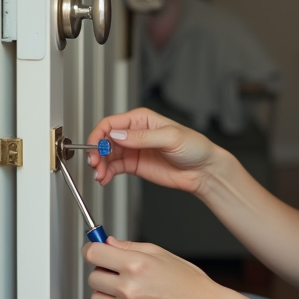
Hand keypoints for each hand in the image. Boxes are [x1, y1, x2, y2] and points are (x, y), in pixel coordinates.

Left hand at [82, 237, 228, 298]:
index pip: (94, 254)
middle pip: (93, 277)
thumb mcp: (161, 254)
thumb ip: (130, 247)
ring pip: (96, 298)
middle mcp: (130, 288)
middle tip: (121, 273)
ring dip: (108, 294)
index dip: (92, 250)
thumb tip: (108, 243)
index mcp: (137, 265)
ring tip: (129, 291)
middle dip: (104, 272)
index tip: (95, 251)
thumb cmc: (188, 282)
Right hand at [85, 107, 216, 192]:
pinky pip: (113, 167)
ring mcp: (133, 150)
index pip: (111, 123)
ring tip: (100, 175)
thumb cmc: (194, 147)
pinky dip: (106, 173)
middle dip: (96, 152)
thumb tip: (119, 135)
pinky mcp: (134, 165)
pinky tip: (104, 178)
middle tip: (95, 164)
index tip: (95, 147)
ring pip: (106, 155)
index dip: (99, 135)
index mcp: (141, 119)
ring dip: (99, 165)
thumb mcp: (170, 137)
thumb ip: (142, 137)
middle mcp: (134, 133)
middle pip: (105, 140)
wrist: (203, 170)